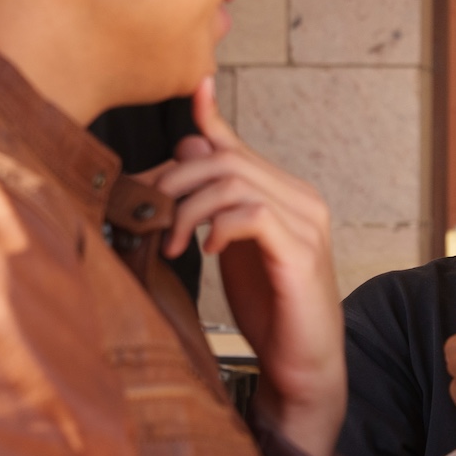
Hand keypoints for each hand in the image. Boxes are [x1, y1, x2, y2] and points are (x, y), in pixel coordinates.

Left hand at [142, 76, 344, 455]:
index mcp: (285, 195)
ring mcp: (306, 224)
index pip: (238, 146)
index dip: (211, 118)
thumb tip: (186, 154)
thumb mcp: (233, 249)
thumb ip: (215, 206)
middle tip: (150, 217)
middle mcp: (301, 199)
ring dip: (188, 208)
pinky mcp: (301, 253)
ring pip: (235, 182)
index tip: (195, 88)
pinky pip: (255, 214)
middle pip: (226, 160)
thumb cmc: (270, 310)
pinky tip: (208, 249)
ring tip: (172, 244)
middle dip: (175, 182)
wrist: (304, 366)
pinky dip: (220, 225)